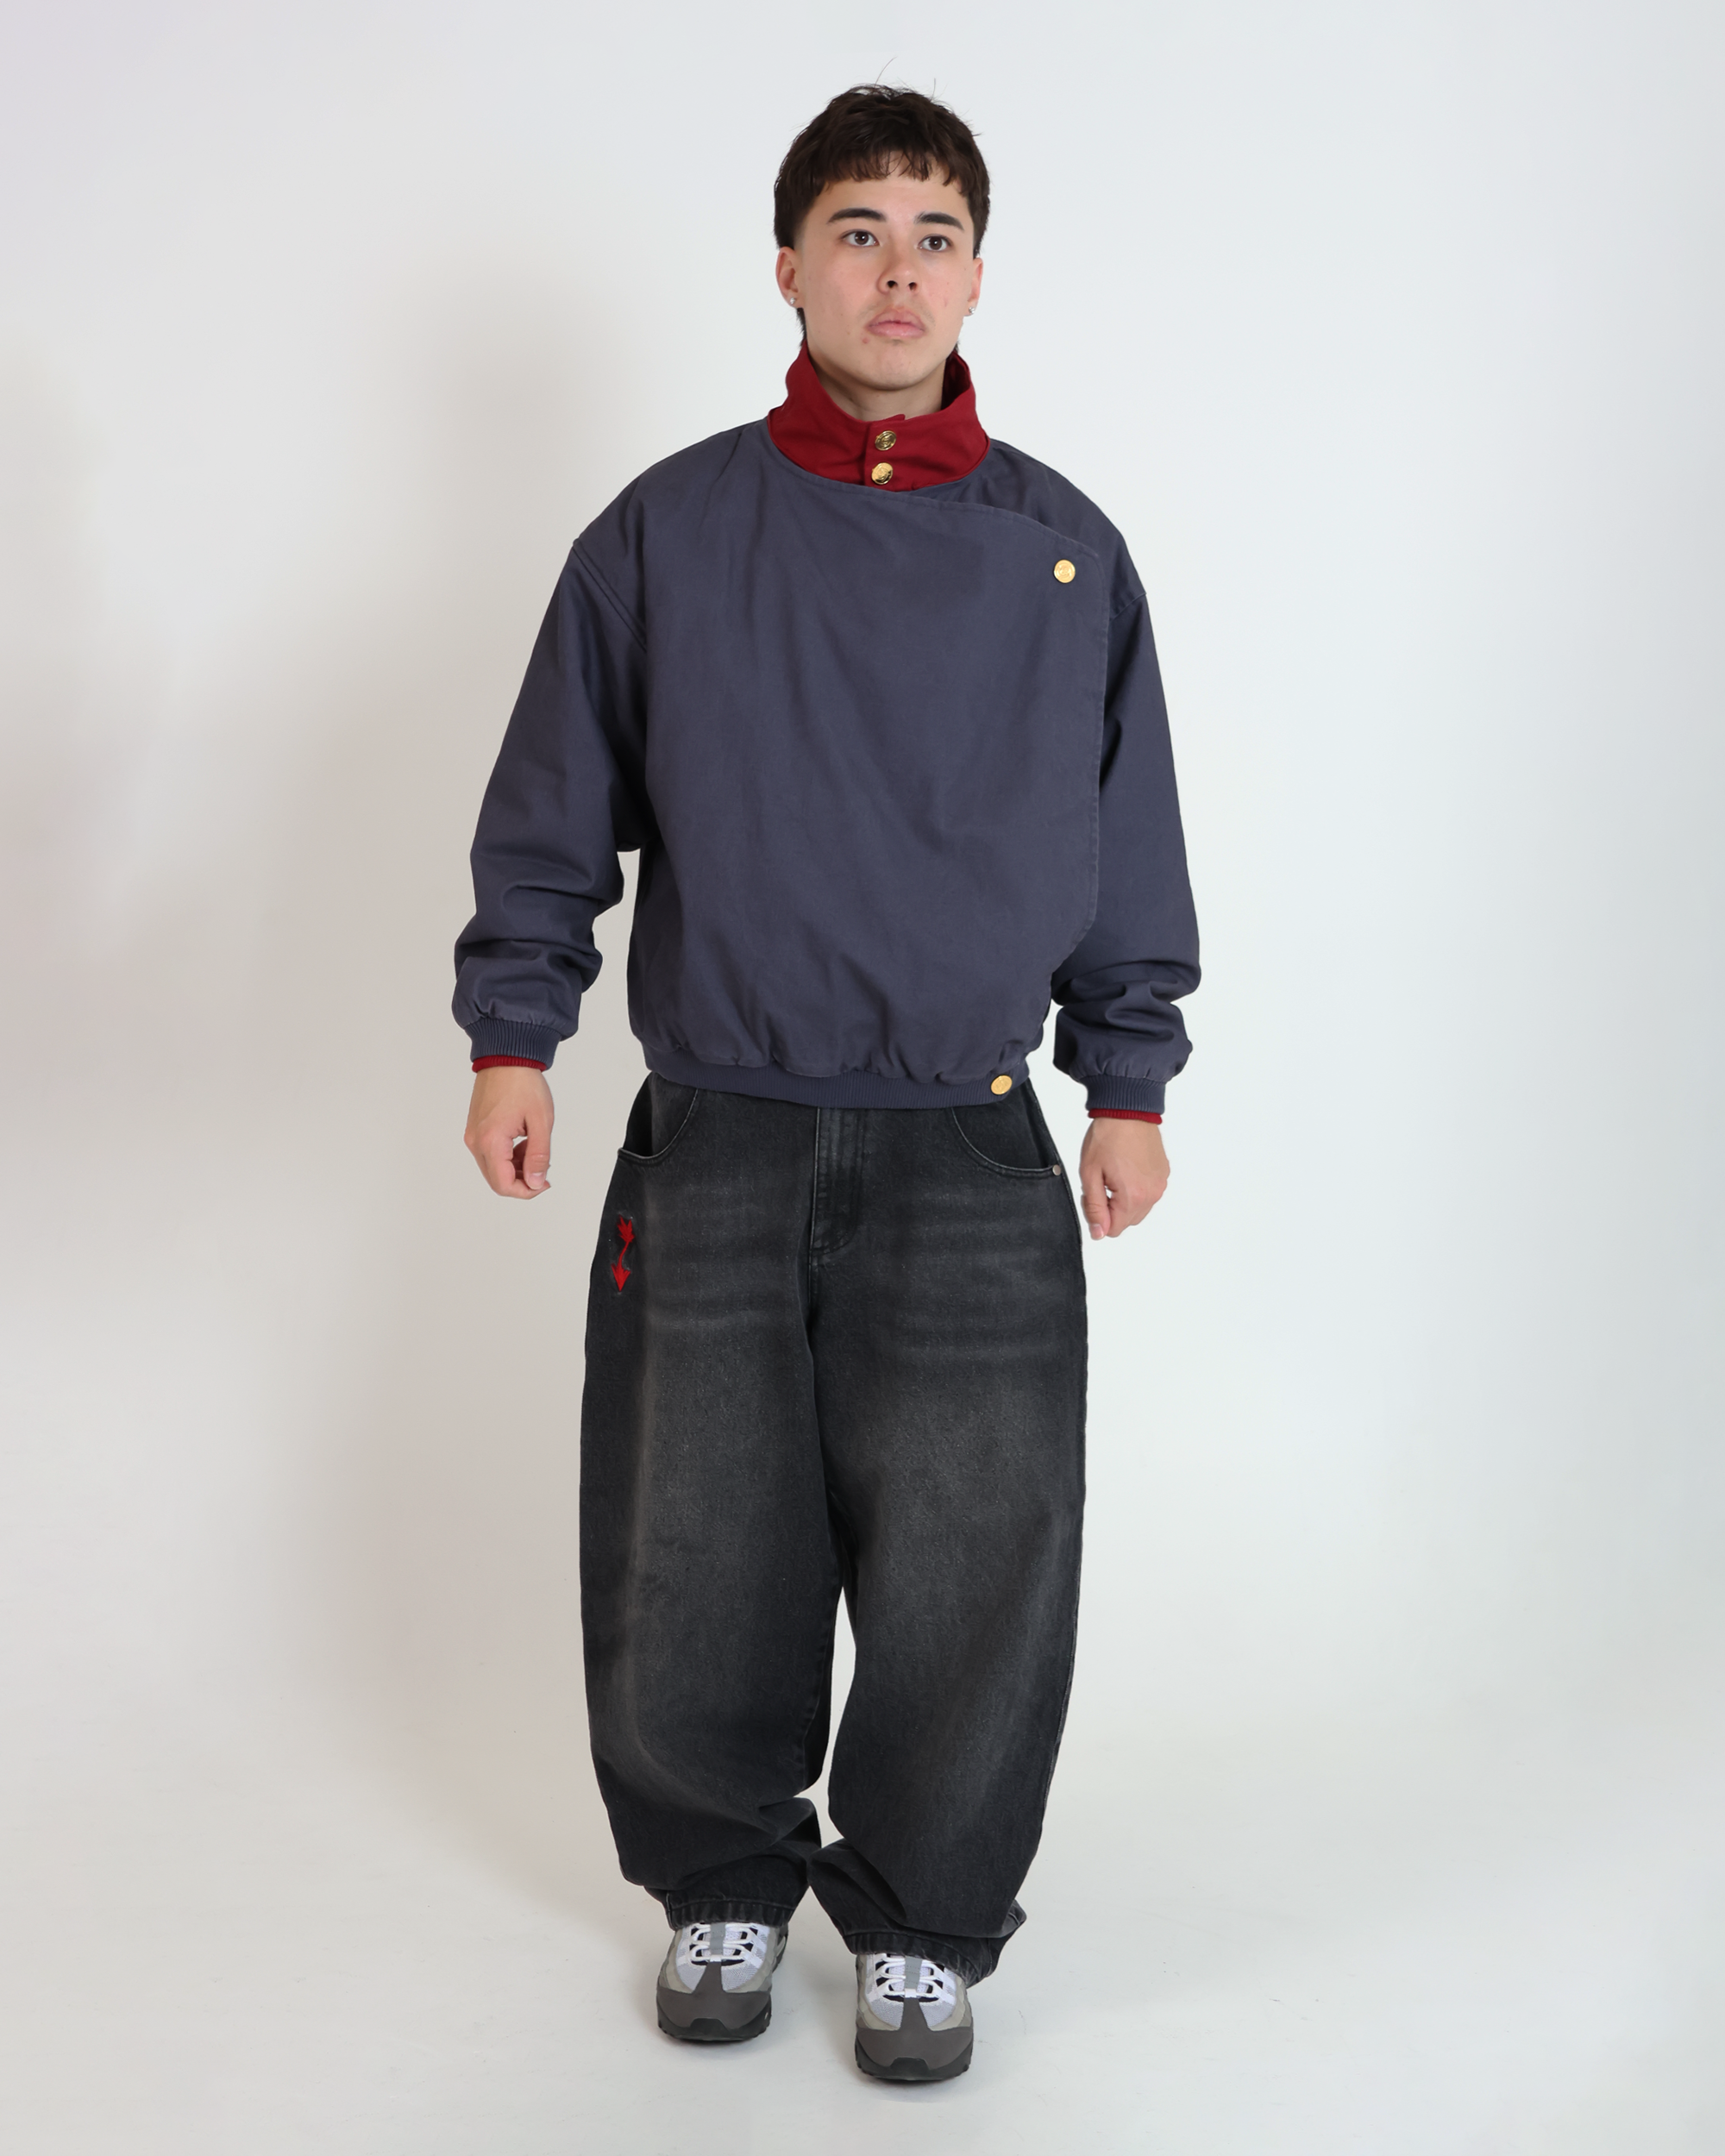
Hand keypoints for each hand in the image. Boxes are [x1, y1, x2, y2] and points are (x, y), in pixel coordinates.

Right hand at [464, 1066, 553, 1197]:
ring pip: (493, 1169)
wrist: (507, 1057)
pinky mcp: (475, 1129)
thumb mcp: (541, 1122)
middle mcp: (476, 1141)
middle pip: (496, 1180)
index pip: (503, 1185)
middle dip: (521, 1180)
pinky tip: (522, 1142)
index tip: (543, 1184)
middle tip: (542, 1169)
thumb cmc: (523, 1083)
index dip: (526, 1191)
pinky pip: (489, 1154)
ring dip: (515, 1168)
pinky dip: (507, 1156)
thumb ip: (538, 1156)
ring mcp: (473, 1135)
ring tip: (533, 1148)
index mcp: (490, 1141)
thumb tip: (535, 1182)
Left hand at [1078, 1119, 1168, 1239]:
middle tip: (1101, 1182)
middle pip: (1126, 1221)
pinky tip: (1126, 1168)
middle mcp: (1152, 1194)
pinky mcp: (1163, 1174)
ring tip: (1114, 1173)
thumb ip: (1094, 1207)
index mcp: (1133, 1197)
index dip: (1097, 1215)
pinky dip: (1136, 1188)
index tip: (1092, 1194)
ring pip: (1138, 1209)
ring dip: (1124, 1199)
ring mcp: (1160, 1184)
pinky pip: (1148, 1193)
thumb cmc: (1107, 1136)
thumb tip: (1099, 1233)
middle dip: (1110, 1209)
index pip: (1113, 1229)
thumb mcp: (1089, 1174)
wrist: (1128, 1110)